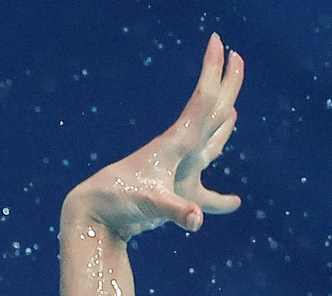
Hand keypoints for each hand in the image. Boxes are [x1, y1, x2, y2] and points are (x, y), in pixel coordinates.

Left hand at [65, 35, 243, 239]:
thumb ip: (175, 210)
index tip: (219, 40)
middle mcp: (179, 148)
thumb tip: (196, 220)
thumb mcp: (149, 205)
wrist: (94, 214)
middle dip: (226, 84)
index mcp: (176, 142)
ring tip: (233, 110)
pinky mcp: (173, 190)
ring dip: (223, 124)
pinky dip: (221, 196)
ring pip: (209, 139)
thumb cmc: (118, 202)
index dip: (213, 70)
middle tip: (237, 55)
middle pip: (211, 109)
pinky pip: (204, 186)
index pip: (203, 98)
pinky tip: (233, 202)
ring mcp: (176, 168)